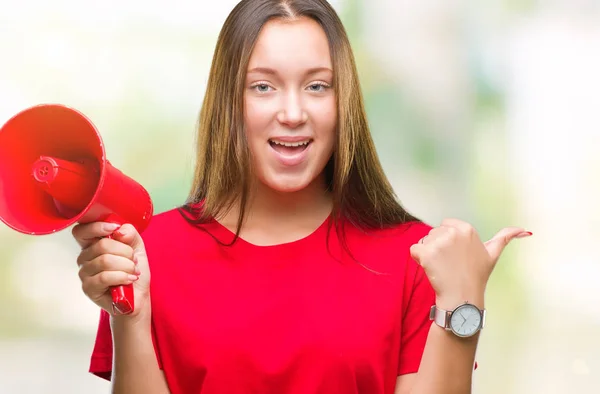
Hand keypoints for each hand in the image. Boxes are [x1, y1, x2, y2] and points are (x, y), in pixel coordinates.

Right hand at [73, 222, 150, 318]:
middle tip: (134, 260)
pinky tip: (129, 279)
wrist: (138, 297)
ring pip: (105, 261)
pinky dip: (122, 277)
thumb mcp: (137, 247)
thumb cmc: (134, 272)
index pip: (82, 230)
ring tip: (133, 272)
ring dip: (126, 266)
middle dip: (125, 252)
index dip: (97, 227)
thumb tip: (119, 231)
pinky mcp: (88, 288)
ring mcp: (85, 273)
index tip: (114, 228)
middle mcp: (85, 257)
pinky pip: (104, 277)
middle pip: (102, 245)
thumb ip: (130, 234)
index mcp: (93, 244)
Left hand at [410, 218, 531, 308]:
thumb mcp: (493, 254)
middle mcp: (453, 232)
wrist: (462, 298)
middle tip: (450, 264)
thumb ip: (506, 237)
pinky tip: (431, 269)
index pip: (446, 225)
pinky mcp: (426, 253)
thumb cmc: (476, 276)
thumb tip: (526, 230)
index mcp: (467, 228)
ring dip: (428, 253)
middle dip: (438, 247)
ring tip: (443, 267)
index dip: (448, 241)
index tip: (457, 255)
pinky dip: (417, 259)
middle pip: (434, 233)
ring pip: (423, 241)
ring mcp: (439, 242)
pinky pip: (413, 250)